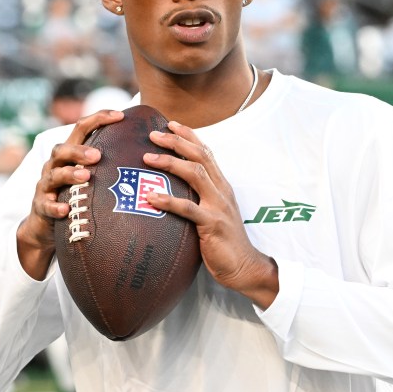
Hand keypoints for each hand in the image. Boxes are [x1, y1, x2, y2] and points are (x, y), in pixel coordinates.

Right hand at [15, 109, 124, 278]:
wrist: (47, 225)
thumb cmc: (77, 195)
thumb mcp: (91, 176)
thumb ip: (110, 163)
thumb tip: (149, 152)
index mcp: (70, 153)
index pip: (82, 128)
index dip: (99, 119)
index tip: (120, 115)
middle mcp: (55, 165)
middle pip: (62, 149)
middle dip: (79, 150)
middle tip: (98, 155)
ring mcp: (46, 185)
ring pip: (54, 174)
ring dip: (70, 174)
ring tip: (86, 176)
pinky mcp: (41, 206)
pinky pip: (46, 205)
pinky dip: (55, 206)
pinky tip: (66, 209)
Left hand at [144, 122, 277, 308]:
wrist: (245, 267)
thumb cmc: (225, 242)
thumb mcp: (214, 213)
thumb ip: (199, 199)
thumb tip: (172, 191)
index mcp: (222, 186)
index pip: (206, 152)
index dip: (189, 135)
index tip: (170, 124)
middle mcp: (222, 191)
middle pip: (200, 156)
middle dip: (176, 142)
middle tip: (153, 134)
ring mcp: (218, 206)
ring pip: (195, 174)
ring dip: (170, 163)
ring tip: (147, 158)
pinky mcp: (212, 224)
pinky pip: (188, 209)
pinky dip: (168, 201)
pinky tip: (151, 197)